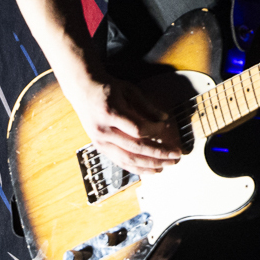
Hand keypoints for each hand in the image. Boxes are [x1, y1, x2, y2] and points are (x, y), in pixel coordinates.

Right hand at [62, 74, 181, 176]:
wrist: (83, 90)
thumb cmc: (107, 88)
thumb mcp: (128, 90)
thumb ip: (147, 105)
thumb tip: (165, 119)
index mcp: (110, 112)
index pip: (137, 129)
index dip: (155, 130)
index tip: (166, 127)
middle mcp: (103, 130)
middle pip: (135, 148)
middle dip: (159, 154)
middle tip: (176, 155)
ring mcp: (100, 142)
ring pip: (128, 160)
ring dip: (150, 165)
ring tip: (167, 165)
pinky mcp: (100, 148)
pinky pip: (120, 162)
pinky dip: (137, 168)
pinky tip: (151, 170)